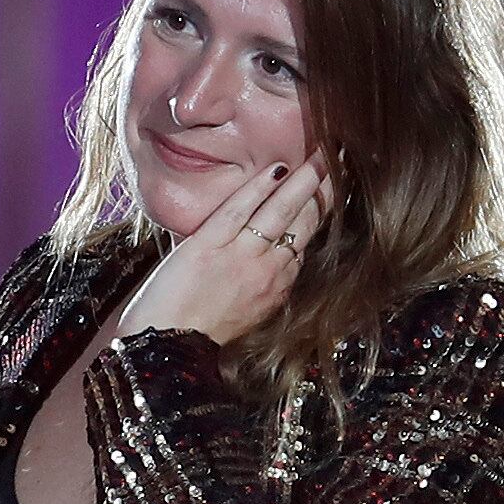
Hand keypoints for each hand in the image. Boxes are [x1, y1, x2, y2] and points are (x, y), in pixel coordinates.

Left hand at [117, 160, 332, 346]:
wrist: (166, 349)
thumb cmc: (199, 332)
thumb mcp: (249, 312)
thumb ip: (264, 283)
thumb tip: (278, 260)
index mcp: (277, 287)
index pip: (306, 241)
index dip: (322, 211)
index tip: (334, 187)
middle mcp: (267, 272)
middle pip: (306, 223)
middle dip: (325, 188)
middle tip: (338, 159)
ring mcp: (239, 257)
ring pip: (281, 212)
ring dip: (304, 180)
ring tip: (321, 154)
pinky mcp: (208, 247)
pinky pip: (239, 210)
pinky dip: (258, 187)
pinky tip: (274, 168)